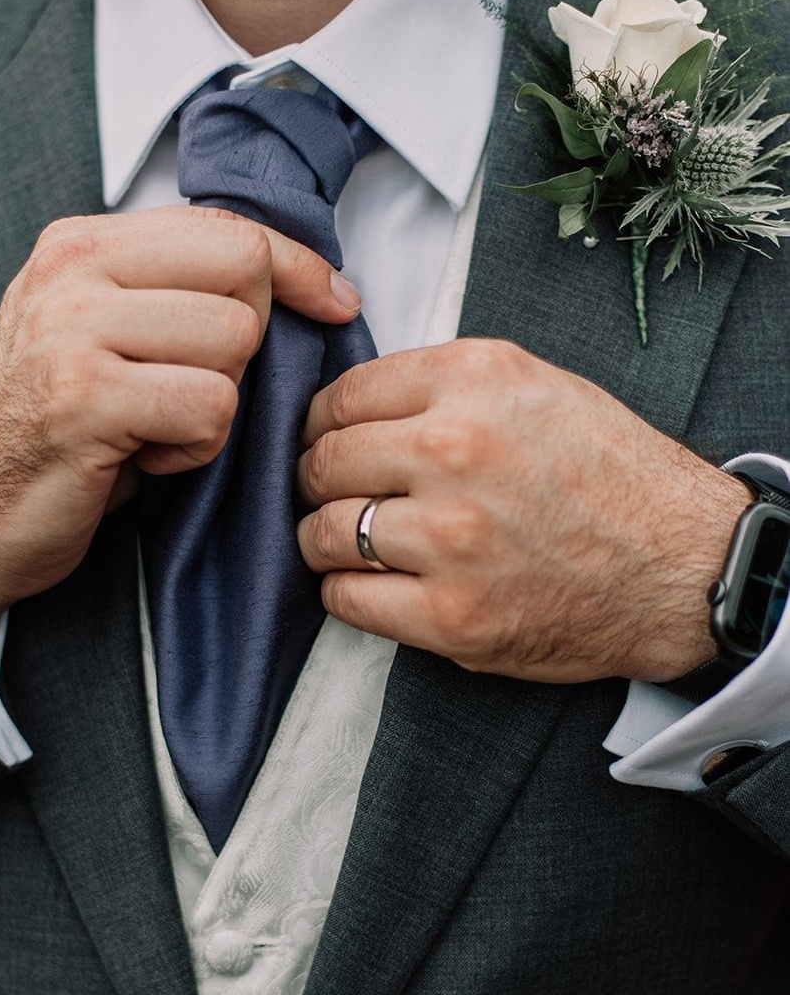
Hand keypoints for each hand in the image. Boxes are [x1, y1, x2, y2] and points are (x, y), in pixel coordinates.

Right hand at [0, 206, 361, 660]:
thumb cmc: (51, 429)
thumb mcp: (99, 332)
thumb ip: (170, 290)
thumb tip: (301, 278)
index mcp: (79, 244)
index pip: (226, 227)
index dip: (296, 265)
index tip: (334, 300)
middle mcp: (71, 274)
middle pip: (243, 275)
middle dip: (245, 343)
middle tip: (187, 386)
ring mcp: (71, 333)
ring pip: (232, 342)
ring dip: (215, 404)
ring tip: (154, 427)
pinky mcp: (84, 400)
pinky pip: (208, 408)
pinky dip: (194, 449)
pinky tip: (142, 458)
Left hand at [296, 339, 751, 682]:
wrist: (680, 564)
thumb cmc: (609, 473)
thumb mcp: (534, 385)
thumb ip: (441, 386)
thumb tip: (349, 407)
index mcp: (474, 380)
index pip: (342, 396)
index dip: (320, 423)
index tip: (323, 440)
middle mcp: (455, 450)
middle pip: (323, 462)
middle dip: (315, 480)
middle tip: (330, 492)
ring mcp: (451, 537)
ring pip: (324, 532)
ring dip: (324, 537)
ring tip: (348, 539)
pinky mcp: (452, 615)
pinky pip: (346, 598)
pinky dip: (346, 590)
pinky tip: (371, 582)